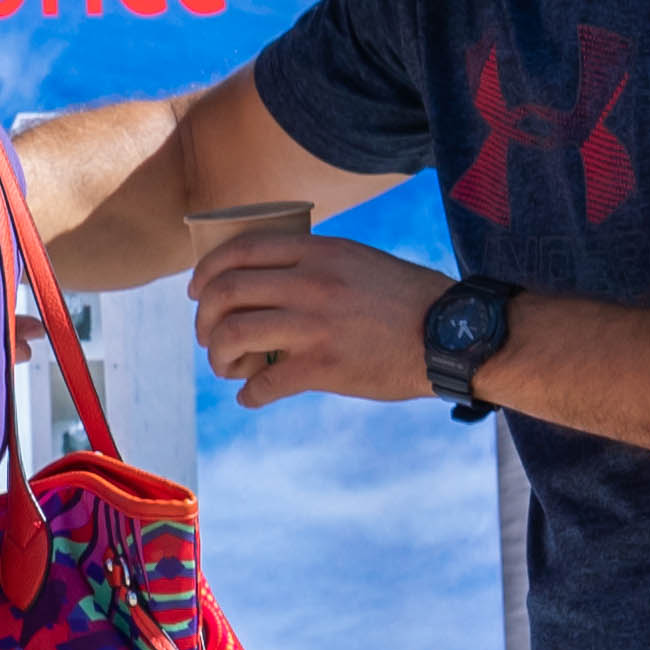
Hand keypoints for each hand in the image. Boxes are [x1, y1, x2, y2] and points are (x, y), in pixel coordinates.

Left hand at [191, 224, 439, 406]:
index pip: (238, 252)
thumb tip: (270, 280)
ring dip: (218, 356)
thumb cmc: (407, 299)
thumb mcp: (358, 260)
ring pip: (232, 336)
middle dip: (204, 319)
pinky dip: (248, 395)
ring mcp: (314, 325)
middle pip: (225, 294)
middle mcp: (310, 282)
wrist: (451, 334)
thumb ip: (314, 264)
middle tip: (207, 337)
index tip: (197, 293)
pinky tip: (250, 397)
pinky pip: (264, 383)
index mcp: (317, 252)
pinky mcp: (324, 367)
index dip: (206, 273)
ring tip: (227, 367)